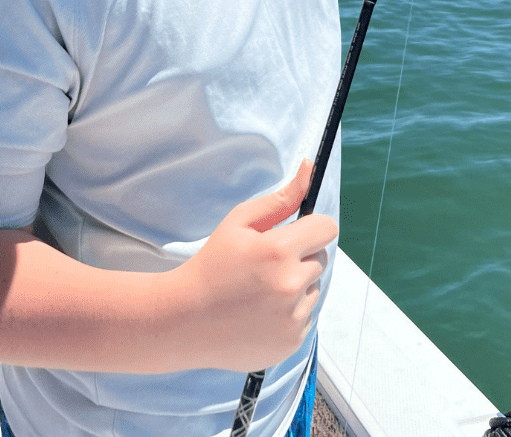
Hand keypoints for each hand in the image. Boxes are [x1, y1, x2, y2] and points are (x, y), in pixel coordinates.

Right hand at [165, 160, 337, 371]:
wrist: (183, 321)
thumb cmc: (211, 264)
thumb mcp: (239, 223)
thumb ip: (280, 198)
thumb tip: (310, 167)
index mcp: (279, 252)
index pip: (327, 228)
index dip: (312, 228)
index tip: (296, 233)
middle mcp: (291, 286)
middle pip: (321, 258)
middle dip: (300, 257)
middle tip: (266, 265)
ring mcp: (292, 319)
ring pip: (314, 289)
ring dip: (297, 286)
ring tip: (260, 291)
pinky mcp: (291, 343)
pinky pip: (306, 317)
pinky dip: (290, 314)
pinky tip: (260, 314)